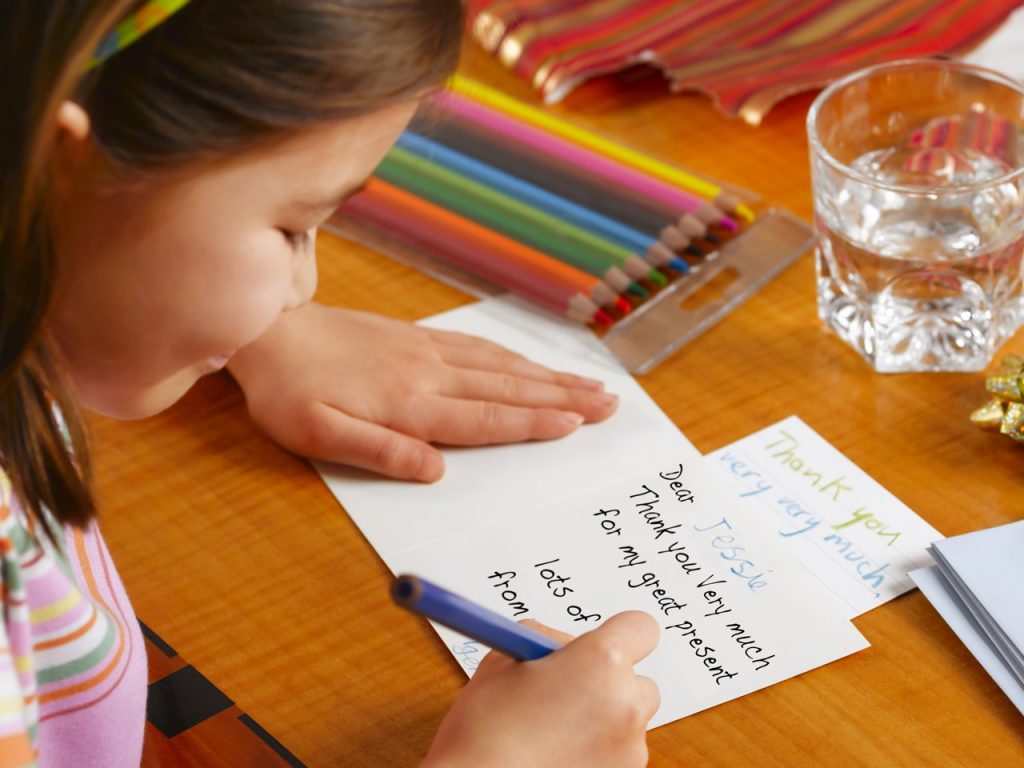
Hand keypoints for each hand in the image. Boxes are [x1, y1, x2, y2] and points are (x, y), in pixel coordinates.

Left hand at [226, 303, 618, 480]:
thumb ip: (380, 452)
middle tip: (609, 403)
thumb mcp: (318, 435)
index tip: (577, 423)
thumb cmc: (289, 393)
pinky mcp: (416, 338)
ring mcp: (425, 351)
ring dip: (547, 376)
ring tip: (588, 384)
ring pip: (500, 365)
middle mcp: (427, 374)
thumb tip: (436, 471)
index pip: (485, 417)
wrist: (268, 332)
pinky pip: (477, 347)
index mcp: (408, 404)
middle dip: (562, 396)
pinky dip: (513, 356)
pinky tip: (530, 362)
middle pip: (508, 387)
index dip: (533, 421)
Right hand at [423, 612, 659, 767]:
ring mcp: (630, 748)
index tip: (599, 647)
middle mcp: (626, 702)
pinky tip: (558, 755)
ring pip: (628, 722)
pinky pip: (618, 755)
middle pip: (638, 681)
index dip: (620, 634)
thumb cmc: (484, 725)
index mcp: (602, 661)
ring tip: (553, 733)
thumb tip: (564, 647)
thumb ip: (546, 642)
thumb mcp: (505, 658)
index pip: (640, 628)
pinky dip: (596, 753)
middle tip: (566, 693)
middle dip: (609, 684)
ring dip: (602, 722)